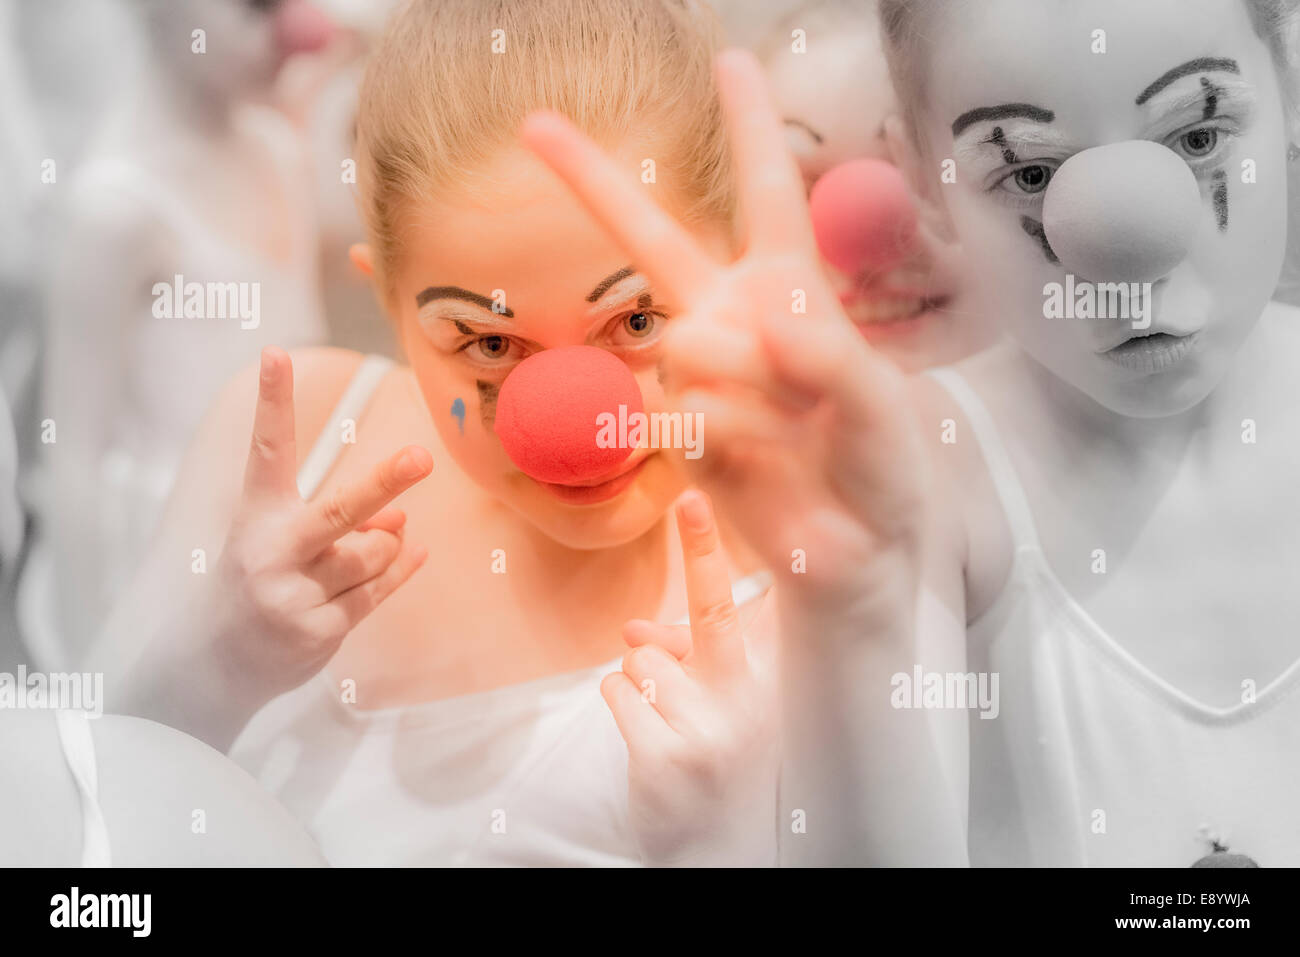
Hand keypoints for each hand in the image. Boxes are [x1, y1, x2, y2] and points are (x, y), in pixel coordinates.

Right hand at [210, 347, 432, 701]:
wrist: (211, 666)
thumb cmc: (256, 583)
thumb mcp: (281, 541)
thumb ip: (338, 521)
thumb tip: (400, 517)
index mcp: (256, 517)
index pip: (267, 449)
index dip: (272, 401)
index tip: (275, 352)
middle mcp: (271, 552)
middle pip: (339, 510)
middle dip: (384, 483)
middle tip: (422, 457)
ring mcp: (293, 595)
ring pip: (374, 552)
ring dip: (384, 545)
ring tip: (358, 552)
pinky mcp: (318, 632)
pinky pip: (380, 589)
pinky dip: (400, 568)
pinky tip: (412, 553)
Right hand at [520, 50, 928, 613]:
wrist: (852, 553)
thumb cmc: (881, 467)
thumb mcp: (880, 407)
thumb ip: (830, 361)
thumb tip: (762, 321)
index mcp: (790, 290)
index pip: (767, 194)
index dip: (749, 126)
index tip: (728, 58)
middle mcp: (733, 319)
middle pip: (651, 238)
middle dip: (591, 181)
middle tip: (533, 122)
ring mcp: (699, 374)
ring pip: (687, 342)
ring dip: (752, 390)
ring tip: (794, 431)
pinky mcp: (675, 430)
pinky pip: (681, 410)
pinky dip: (728, 437)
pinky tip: (756, 462)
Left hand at [601, 490, 777, 866]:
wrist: (715, 851)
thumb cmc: (718, 763)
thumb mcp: (720, 710)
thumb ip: (686, 659)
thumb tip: (632, 627)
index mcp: (771, 689)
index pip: (752, 609)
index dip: (727, 554)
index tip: (711, 497)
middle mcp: (750, 706)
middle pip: (712, 614)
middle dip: (703, 549)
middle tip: (693, 498)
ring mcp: (708, 731)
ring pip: (642, 654)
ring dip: (641, 676)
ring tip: (667, 718)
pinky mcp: (664, 758)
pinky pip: (618, 688)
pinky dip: (622, 701)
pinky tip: (647, 733)